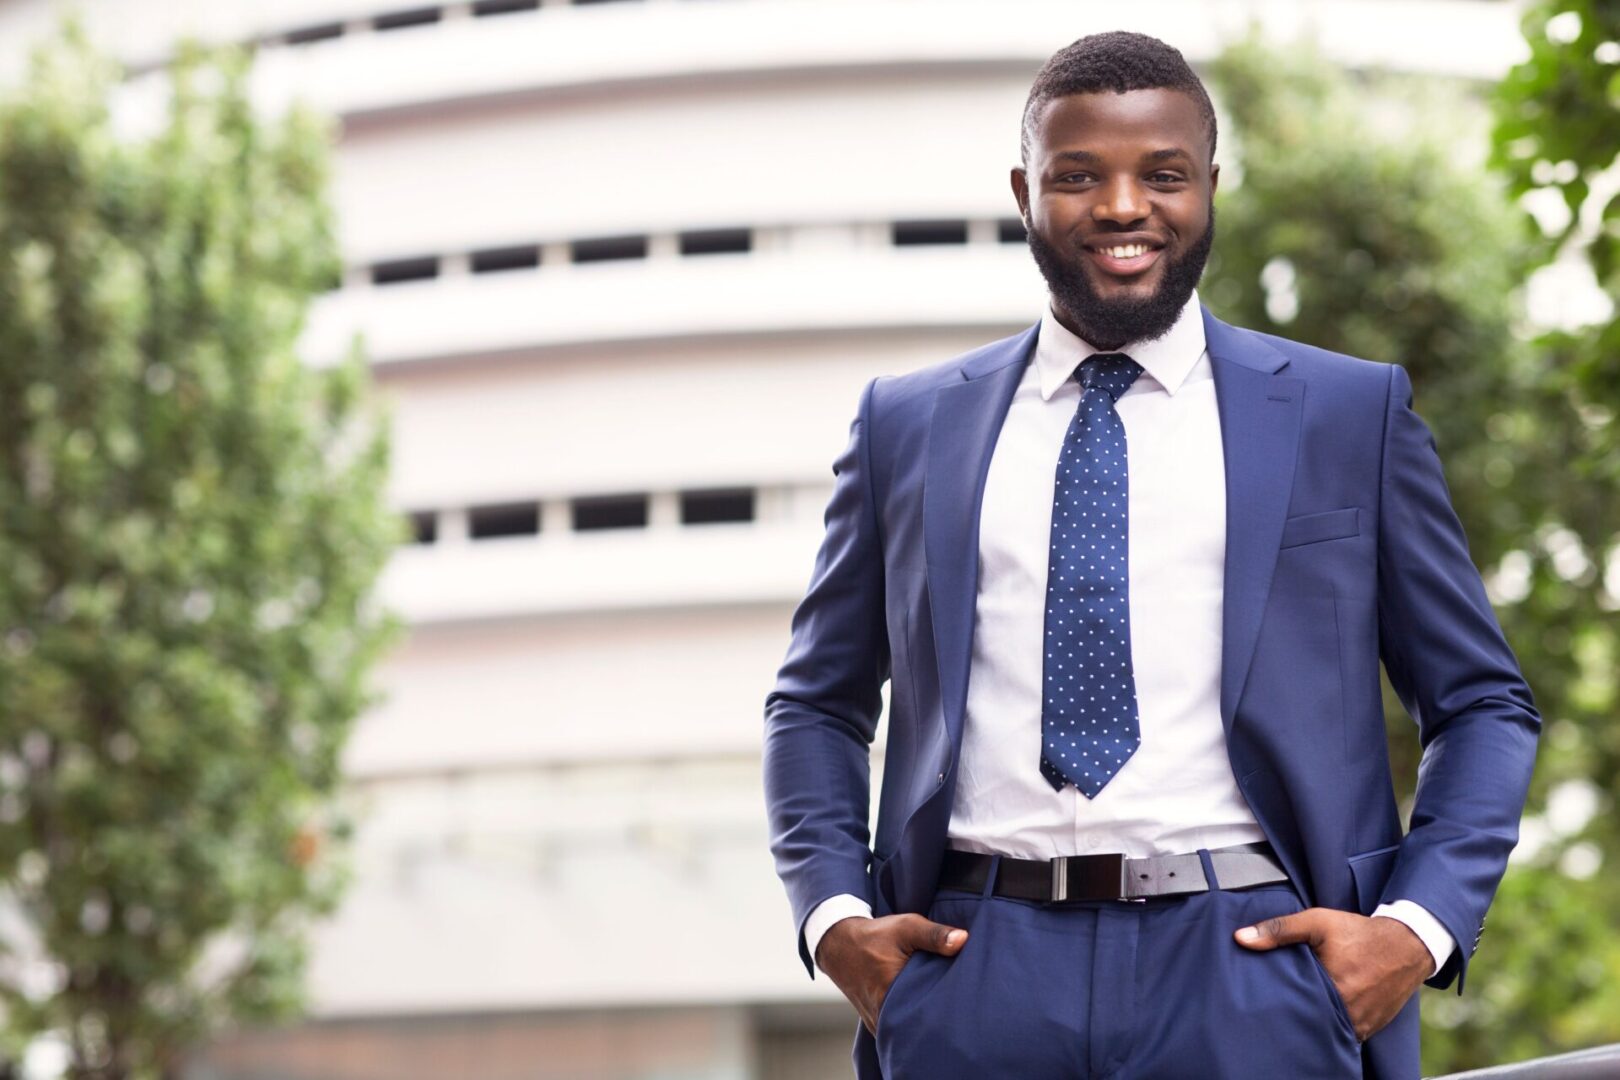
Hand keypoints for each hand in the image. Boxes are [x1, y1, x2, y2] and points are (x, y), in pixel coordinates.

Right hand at [816, 913, 968, 1035]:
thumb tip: (964, 940)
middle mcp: (883, 1015)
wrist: (839, 945)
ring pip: (908, 1032)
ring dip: (922, 1024)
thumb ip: (935, 935)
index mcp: (891, 993)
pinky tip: (923, 1014)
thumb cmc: (875, 936)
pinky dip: (910, 1025)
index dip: (949, 1009)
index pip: (929, 1013)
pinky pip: (898, 1032)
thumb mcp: (906, 927)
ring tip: (943, 1014)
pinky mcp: (876, 1026)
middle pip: (920, 1027)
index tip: (964, 1001)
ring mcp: (878, 1025)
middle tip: (959, 1011)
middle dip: (938, 1020)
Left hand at [1234, 908, 1431, 1040]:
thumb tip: (1240, 939)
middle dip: (1295, 1013)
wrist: (1406, 945)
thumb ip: (1279, 930)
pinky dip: (1332, 1025)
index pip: (1293, 1005)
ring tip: (1300, 1008)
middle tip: (1282, 1002)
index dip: (1278, 1001)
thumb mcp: (1317, 923)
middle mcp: (1348, 1012)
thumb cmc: (1359, 933)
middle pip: (1309, 1020)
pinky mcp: (1369, 1028)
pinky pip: (1344, 1035)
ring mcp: (1360, 1024)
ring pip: (1326, 1029)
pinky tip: (1321, 1012)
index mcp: (1333, 989)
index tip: (1267, 995)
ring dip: (1314, 1020)